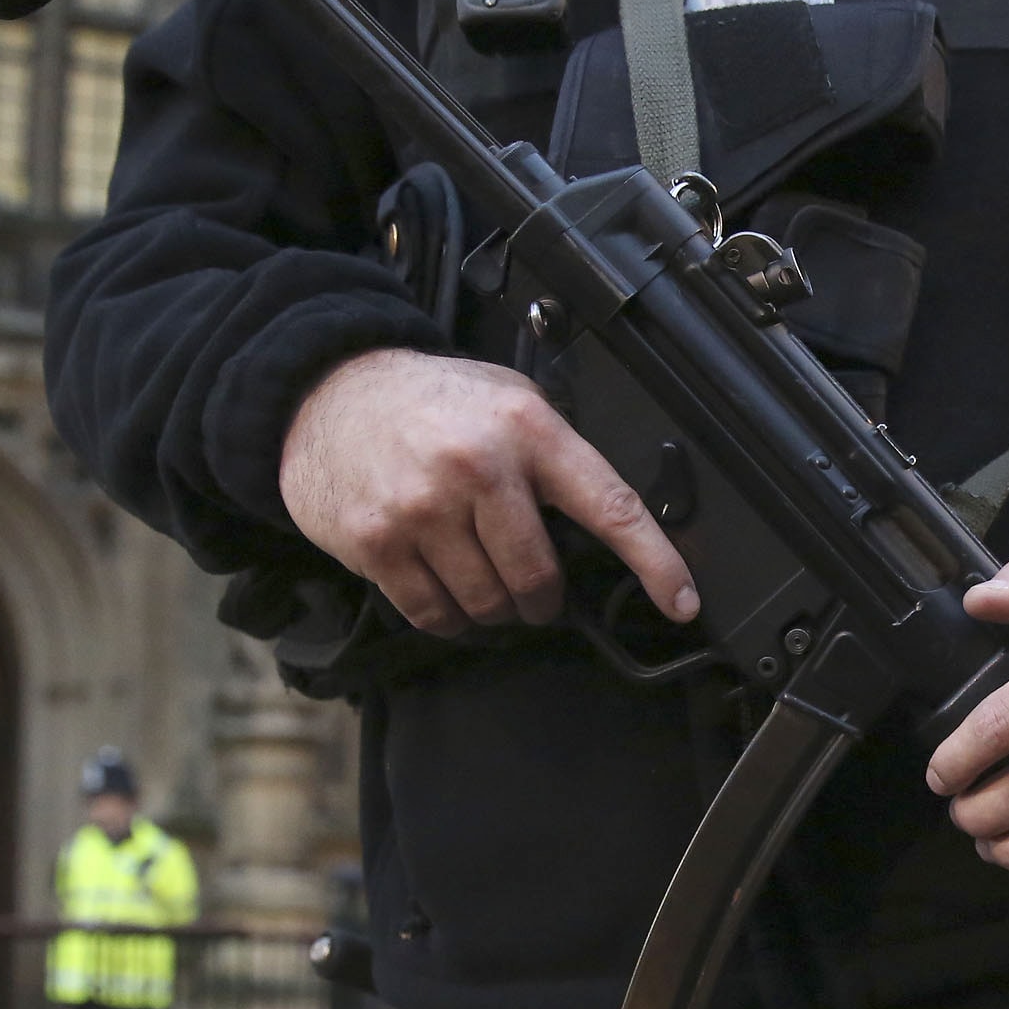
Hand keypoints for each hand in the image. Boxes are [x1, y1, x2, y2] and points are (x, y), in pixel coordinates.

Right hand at [280, 348, 696, 636]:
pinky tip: (443, 586)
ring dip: (493, 608)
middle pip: (539, 579)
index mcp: (528, 431)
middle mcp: (477, 467)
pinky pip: (434, 614)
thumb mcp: (509, 402)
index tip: (681, 601)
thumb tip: (615, 526)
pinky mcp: (378, 542)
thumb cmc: (431, 403)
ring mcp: (423, 508)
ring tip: (478, 574)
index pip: (610, 506)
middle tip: (532, 588)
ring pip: (488, 605)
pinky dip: (448, 617)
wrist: (327, 391)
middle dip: (542, 599)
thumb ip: (558, 456)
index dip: (654, 563)